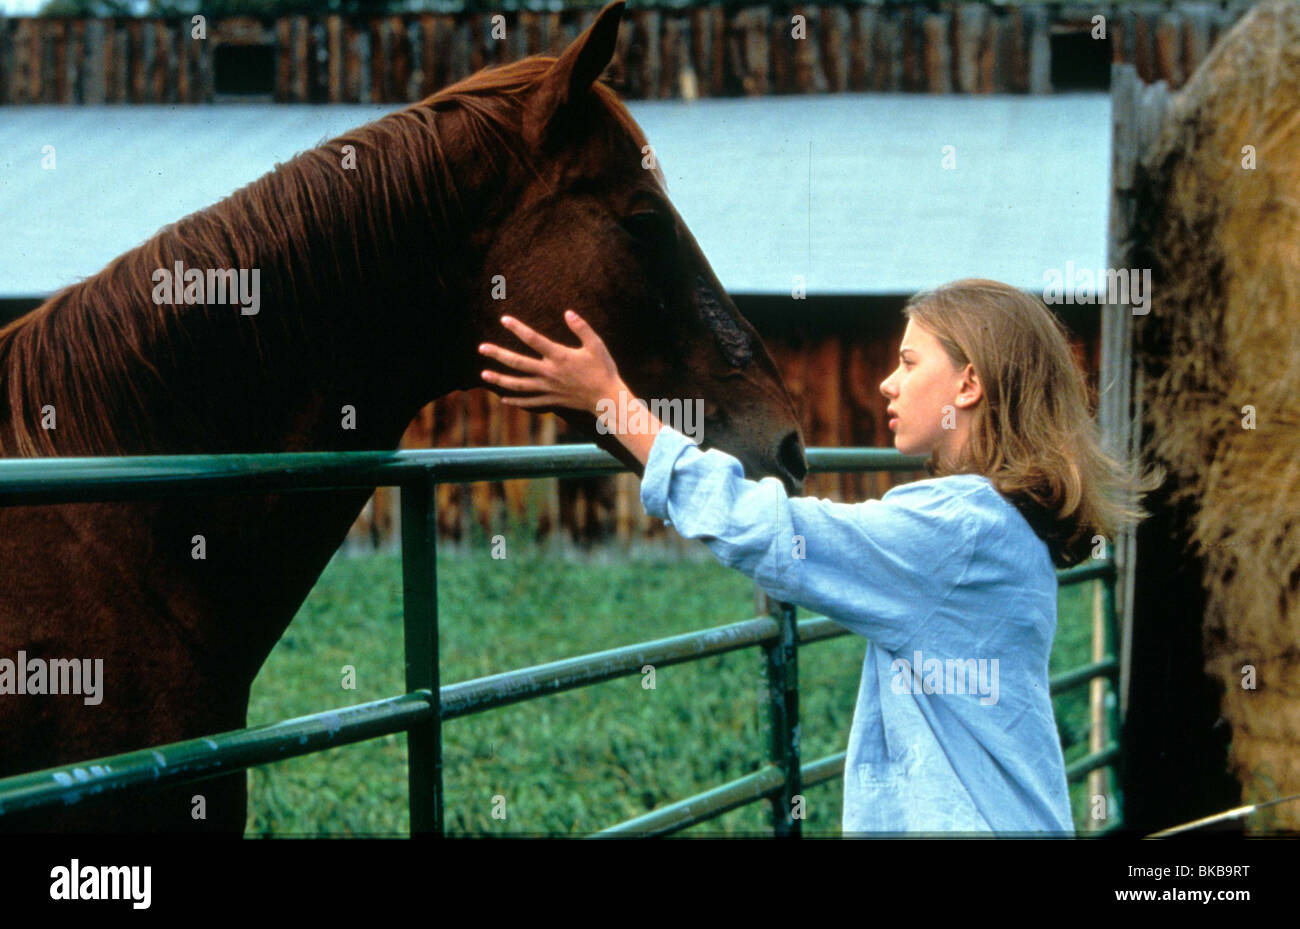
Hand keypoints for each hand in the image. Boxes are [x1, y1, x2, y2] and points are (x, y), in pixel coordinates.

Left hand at [478, 310, 622, 415]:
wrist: (607, 398)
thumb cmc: (603, 369)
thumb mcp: (596, 345)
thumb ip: (581, 328)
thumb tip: (568, 312)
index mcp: (559, 356)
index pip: (533, 340)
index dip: (518, 329)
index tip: (504, 319)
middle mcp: (549, 373)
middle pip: (518, 363)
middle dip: (498, 355)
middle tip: (481, 347)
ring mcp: (548, 388)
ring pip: (519, 384)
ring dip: (500, 379)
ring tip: (483, 374)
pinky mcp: (551, 400)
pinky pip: (529, 401)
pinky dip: (515, 400)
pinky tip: (503, 398)